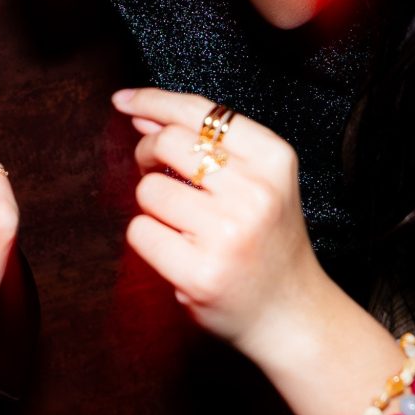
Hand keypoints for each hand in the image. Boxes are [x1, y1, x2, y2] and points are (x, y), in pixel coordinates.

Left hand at [114, 87, 324, 363]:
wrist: (290, 313)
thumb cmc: (267, 241)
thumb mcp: (259, 180)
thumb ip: (208, 145)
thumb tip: (143, 114)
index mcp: (273, 159)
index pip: (200, 112)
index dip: (154, 100)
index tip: (124, 101)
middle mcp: (254, 192)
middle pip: (168, 143)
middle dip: (148, 153)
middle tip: (154, 170)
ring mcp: (227, 234)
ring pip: (149, 190)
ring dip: (152, 204)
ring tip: (180, 221)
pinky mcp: (199, 273)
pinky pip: (140, 232)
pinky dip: (147, 237)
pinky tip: (176, 249)